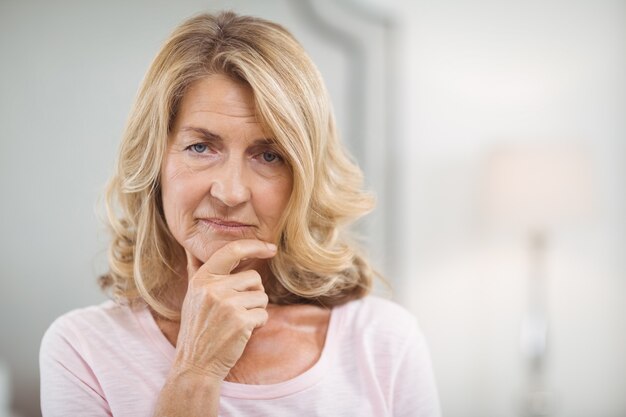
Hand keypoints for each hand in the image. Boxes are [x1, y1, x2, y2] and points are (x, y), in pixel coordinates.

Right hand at [172, 239, 276, 380]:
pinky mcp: (240, 321)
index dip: (255, 246)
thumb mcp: (191, 296)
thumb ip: (195, 271)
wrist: (195, 364)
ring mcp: (226, 304)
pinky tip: (241, 332)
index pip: (232, 250)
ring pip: (262, 296)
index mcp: (202, 278)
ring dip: (256, 310)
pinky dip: (258, 324)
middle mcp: (212, 288)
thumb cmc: (197, 328)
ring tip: (237, 321)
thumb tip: (190, 249)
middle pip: (254, 277)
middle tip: (237, 310)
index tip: (271, 248)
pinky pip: (264, 314)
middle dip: (253, 293)